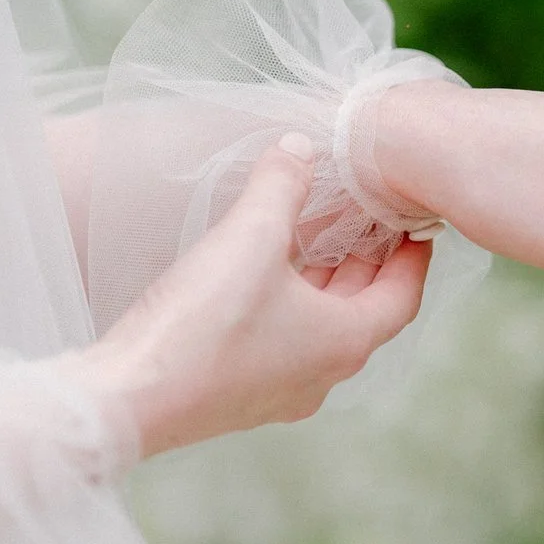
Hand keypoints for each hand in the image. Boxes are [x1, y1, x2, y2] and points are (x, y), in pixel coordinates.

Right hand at [89, 135, 431, 457]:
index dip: (413, 258)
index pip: (402, 298)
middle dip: (365, 266)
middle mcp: (321, 376)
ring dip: (322, 287)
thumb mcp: (250, 235)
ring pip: (319, 332)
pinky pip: (282, 346)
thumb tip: (300, 144)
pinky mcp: (238, 399)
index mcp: (344, 342)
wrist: (126, 399)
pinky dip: (288, 309)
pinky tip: (260, 281)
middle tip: (368, 222)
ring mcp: (279, 394)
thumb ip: (280, 184)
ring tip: (315, 241)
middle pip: (362, 314)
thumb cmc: (202, 323)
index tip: (417, 226)